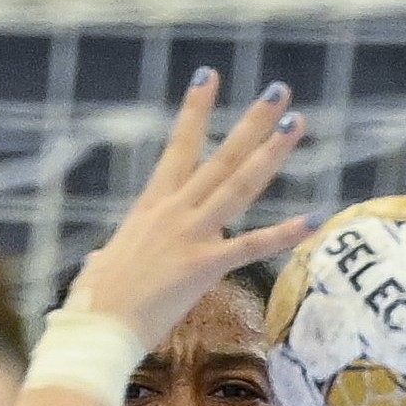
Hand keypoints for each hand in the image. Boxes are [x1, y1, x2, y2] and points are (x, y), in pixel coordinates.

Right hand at [67, 72, 314, 346]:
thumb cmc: (92, 306)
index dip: (195, 110)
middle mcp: (173, 212)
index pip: (178, 148)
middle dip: (251, 121)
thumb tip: (96, 264)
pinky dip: (284, 234)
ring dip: (271, 152)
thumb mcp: (101, 269)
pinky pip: (251, 246)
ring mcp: (189, 236)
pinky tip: (312, 219)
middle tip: (279, 91)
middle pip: (220, 156)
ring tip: (297, 123)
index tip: (208, 75)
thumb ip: (106, 259)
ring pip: (238, 185)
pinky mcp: (202, 266)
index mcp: (150, 207)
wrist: (94, 330)